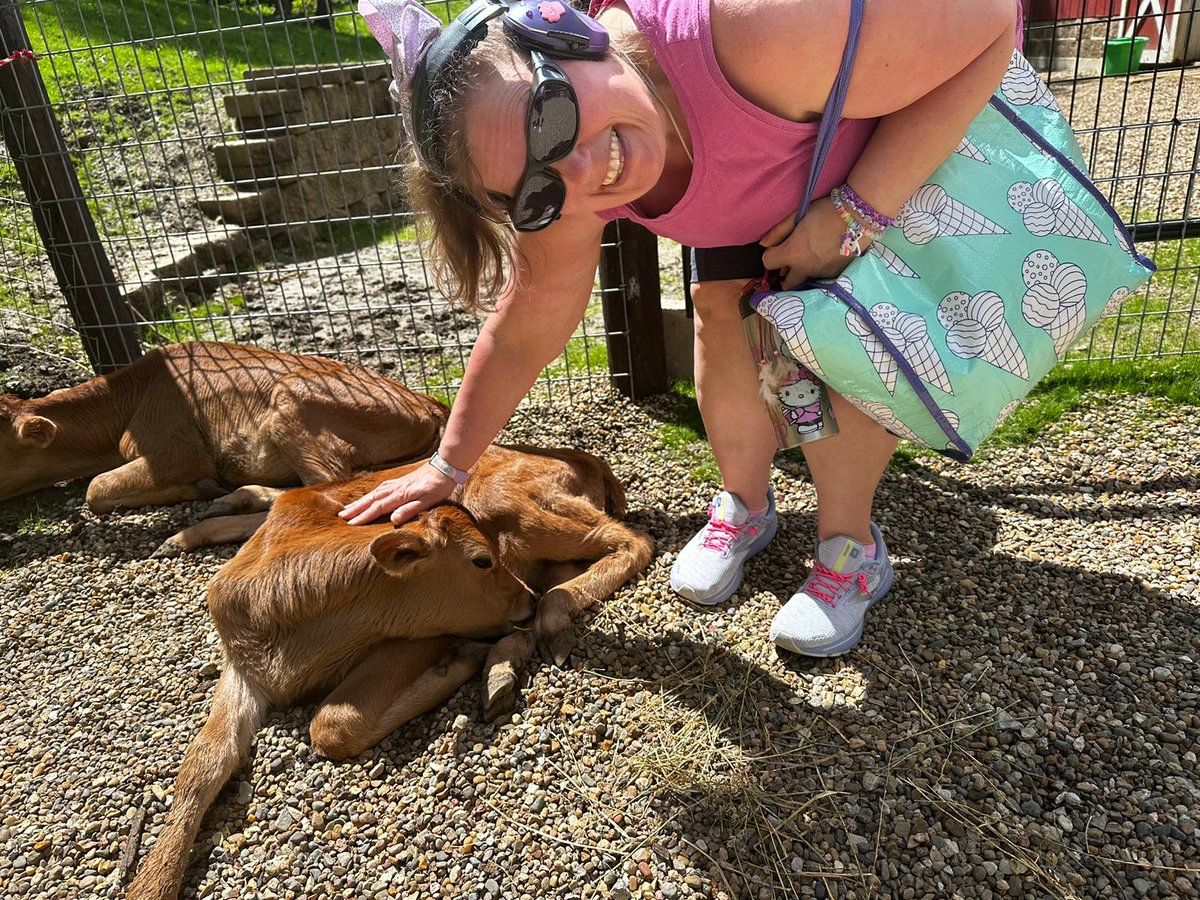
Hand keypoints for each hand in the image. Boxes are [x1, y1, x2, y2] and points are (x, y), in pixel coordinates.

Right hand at [338, 462, 456, 525]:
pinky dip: (370, 494)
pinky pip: (379, 489)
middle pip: (370, 500)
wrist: (444, 467)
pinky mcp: (399, 482)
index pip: (377, 508)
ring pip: (373, 494)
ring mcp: (395, 484)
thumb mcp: (427, 501)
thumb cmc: (437, 487)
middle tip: (341, 517)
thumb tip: (393, 520)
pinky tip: (368, 497)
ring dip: (360, 502)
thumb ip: (410, 510)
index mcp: (400, 496)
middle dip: (355, 509)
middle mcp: (394, 489)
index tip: (351, 524)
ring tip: (348, 509)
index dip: (364, 517)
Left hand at [760, 199, 873, 289]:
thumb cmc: (826, 211)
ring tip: (811, 254)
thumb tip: (763, 245)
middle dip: (785, 274)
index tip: (778, 247)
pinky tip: (826, 255)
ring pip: (805, 280)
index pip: (768, 263)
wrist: (860, 216)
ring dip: (803, 272)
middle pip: (786, 284)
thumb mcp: (799, 216)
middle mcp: (805, 269)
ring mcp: (821, 274)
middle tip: (791, 260)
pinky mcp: (836, 274)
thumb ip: (778, 231)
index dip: (771, 254)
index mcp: (792, 254)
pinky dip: (819, 269)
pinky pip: (821, 276)